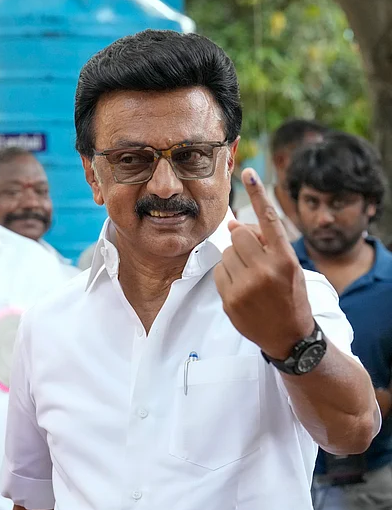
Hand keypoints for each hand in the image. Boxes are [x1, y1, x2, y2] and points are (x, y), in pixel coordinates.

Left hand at [214, 168, 314, 358]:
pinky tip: (242, 289)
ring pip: (226, 254)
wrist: (290, 337)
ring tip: (250, 278)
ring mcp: (246, 286)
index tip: (249, 173)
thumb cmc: (290, 296)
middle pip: (239, 236)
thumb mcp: (290, 267)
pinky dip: (226, 276)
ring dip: (234, 260)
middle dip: (242, 242)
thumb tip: (232, 225)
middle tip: (253, 258)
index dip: (258, 195)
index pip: (269, 220)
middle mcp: (266, 271)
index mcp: (285, 259)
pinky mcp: (230, 299)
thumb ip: (266, 245)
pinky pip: (219, 272)